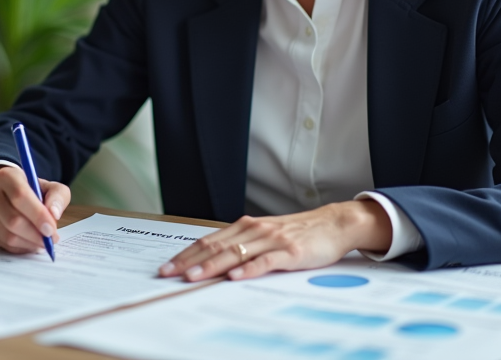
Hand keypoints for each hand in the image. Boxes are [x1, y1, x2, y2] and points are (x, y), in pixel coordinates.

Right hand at [0, 165, 71, 253]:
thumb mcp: (50, 187)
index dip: (37, 215)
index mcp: (6, 176)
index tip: (51, 229)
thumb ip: (58, 197)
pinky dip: (21, 248)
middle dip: (36, 234)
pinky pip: (3, 245)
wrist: (8, 195)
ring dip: (30, 243)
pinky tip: (30, 242)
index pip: (20, 196)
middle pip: (13, 220)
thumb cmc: (32, 192)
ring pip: (8, 236)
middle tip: (51, 240)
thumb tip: (54, 214)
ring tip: (43, 241)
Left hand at [158, 200, 392, 281]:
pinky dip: (249, 269)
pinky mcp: (290, 251)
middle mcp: (255, 230)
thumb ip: (242, 245)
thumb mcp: (265, 235)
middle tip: (168, 274)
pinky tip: (235, 277)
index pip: (208, 240)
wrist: (333, 224)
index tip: (167, 266)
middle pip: (216, 247)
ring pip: (235, 253)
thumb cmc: (297, 232)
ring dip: (212, 266)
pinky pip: (266, 261)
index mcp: (246, 226)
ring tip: (193, 277)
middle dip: (189, 261)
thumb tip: (212, 261)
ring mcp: (272, 240)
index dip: (186, 254)